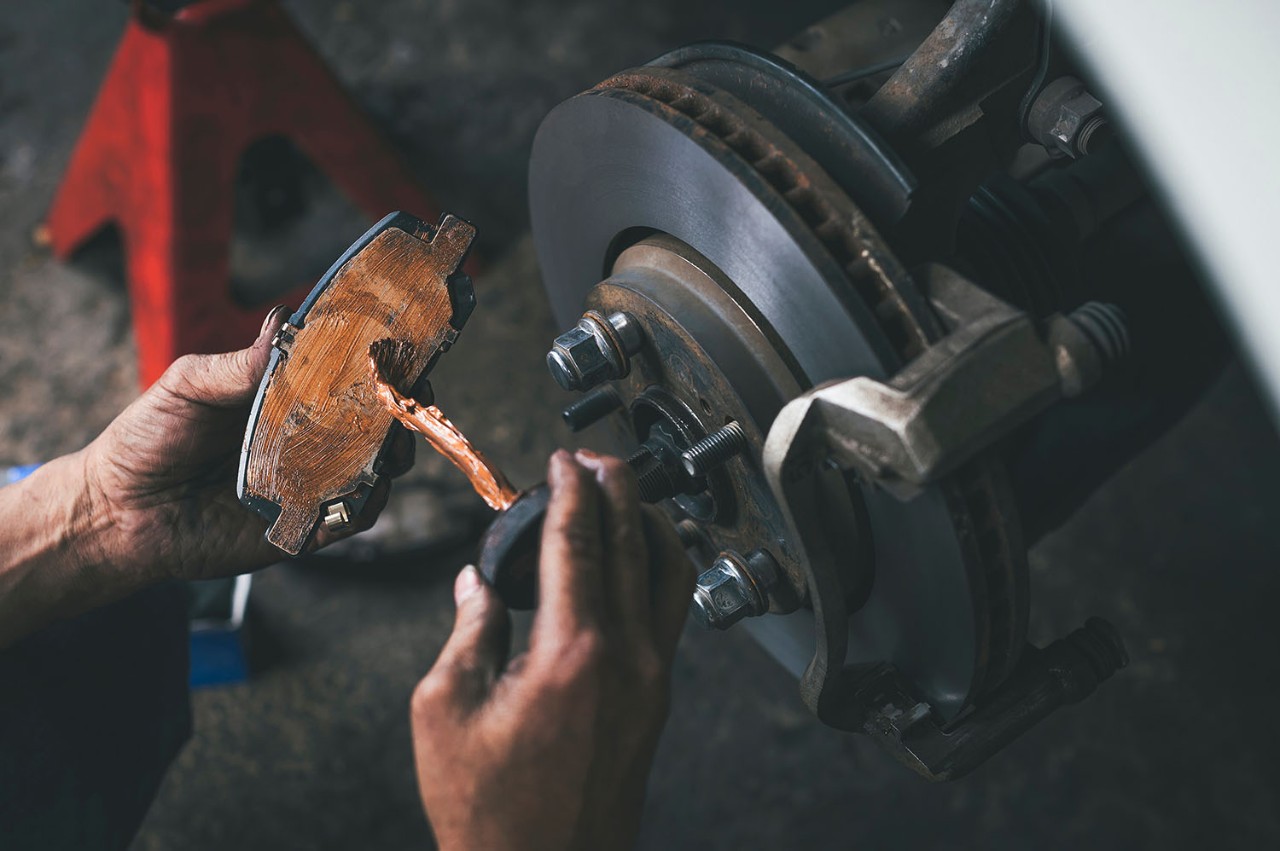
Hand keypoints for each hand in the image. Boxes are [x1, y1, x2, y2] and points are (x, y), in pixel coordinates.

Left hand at [80, 305, 412, 582]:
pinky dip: (367, 502)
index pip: (344, 379)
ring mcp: (307, 484)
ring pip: (372, 470)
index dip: (376, 365)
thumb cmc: (145, 441)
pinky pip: (350, 518)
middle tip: (409, 392)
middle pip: (372, 424)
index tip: (398, 348)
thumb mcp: (187, 386)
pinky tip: (368, 484)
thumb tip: (282, 322)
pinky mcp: (302, 528)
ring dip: (391, 453)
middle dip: (399, 407)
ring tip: (393, 438)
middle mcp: (304, 441)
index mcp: (283, 401)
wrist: (114, 513)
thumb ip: (237, 364)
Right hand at [411, 449, 695, 850]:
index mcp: (572, 652)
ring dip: (647, 525)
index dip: (569, 490)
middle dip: (617, 488)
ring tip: (621, 499)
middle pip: (632, 544)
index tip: (562, 459)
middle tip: (595, 457)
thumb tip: (477, 583)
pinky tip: (633, 563)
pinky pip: (669, 613)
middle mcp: (626, 658)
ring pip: (668, 575)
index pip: (577, 543)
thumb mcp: (445, 712)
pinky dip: (655, 570)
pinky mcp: (656, 701)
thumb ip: (468, 632)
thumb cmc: (489, 810)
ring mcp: (650, 680)